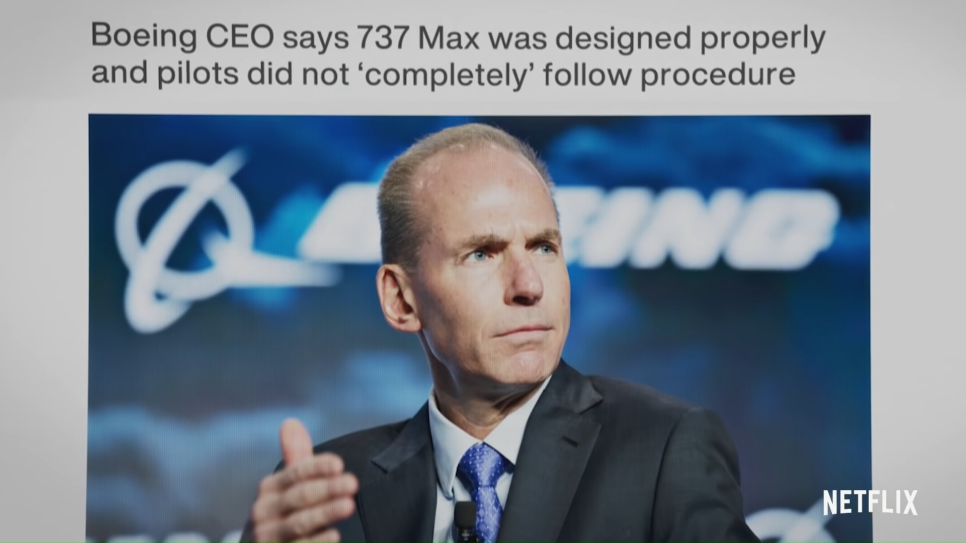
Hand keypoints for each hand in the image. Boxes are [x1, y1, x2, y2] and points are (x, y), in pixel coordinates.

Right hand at [249, 419, 358, 541]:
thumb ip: (295, 458)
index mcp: (269, 489)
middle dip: (327, 488)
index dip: (317, 467)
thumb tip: (291, 421)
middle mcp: (264, 512)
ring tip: (349, 505)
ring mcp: (268, 537)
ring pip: (299, 523)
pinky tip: (335, 536)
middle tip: (353, 483)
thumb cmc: (282, 516)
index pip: (295, 473)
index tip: (339, 464)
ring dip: (325, 513)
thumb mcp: (287, 487)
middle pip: (299, 496)